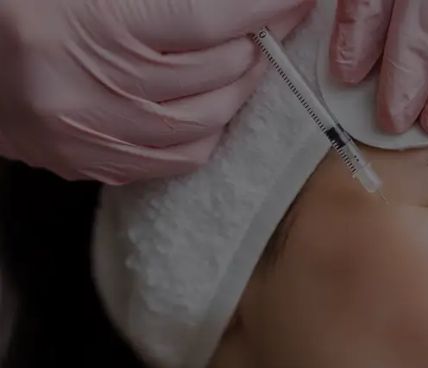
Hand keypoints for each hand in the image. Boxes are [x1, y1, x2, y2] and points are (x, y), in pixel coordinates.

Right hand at [0, 0, 315, 184]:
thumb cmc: (26, 7)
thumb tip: (232, 8)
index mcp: (89, 26)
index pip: (204, 21)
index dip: (262, 11)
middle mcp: (93, 88)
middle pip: (213, 74)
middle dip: (257, 47)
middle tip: (274, 27)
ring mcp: (94, 135)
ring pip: (206, 121)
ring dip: (241, 89)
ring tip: (249, 62)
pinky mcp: (94, 163)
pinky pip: (179, 158)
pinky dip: (211, 129)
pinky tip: (216, 102)